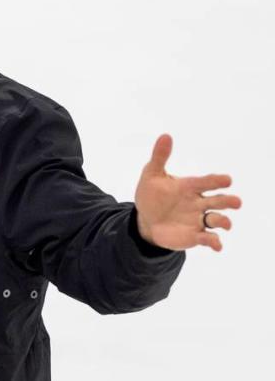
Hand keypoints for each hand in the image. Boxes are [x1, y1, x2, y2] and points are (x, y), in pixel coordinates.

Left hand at [135, 134, 240, 251]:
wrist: (145, 220)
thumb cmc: (152, 195)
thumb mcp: (151, 175)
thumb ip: (159, 157)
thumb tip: (165, 136)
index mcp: (191, 186)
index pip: (207, 182)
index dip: (217, 181)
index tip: (227, 180)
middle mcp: (199, 202)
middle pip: (219, 201)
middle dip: (228, 201)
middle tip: (236, 202)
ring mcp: (198, 219)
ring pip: (217, 220)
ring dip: (223, 221)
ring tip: (225, 224)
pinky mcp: (195, 235)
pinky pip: (208, 238)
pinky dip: (214, 242)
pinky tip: (217, 245)